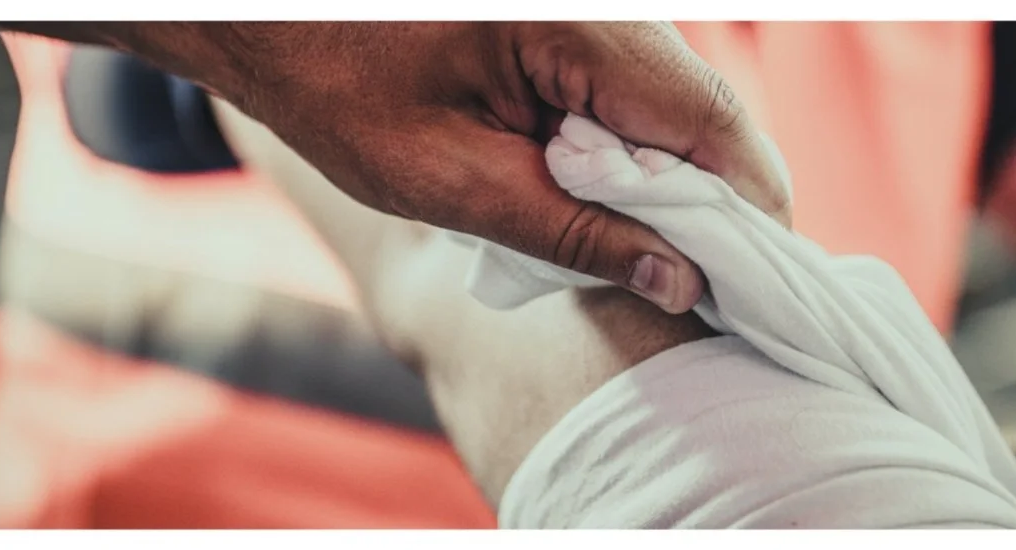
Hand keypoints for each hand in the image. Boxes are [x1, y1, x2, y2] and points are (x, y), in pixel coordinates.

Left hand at [96, 22, 789, 312]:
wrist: (267, 9)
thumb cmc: (338, 85)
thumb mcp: (451, 182)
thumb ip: (576, 233)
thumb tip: (682, 282)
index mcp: (579, 29)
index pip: (713, 123)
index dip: (749, 212)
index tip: (746, 289)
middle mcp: (609, 7)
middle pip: (711, 112)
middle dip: (716, 204)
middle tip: (695, 285)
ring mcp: (599, 9)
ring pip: (683, 101)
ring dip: (674, 178)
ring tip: (639, 247)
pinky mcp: (580, 21)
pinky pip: (641, 88)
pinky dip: (635, 148)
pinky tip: (597, 193)